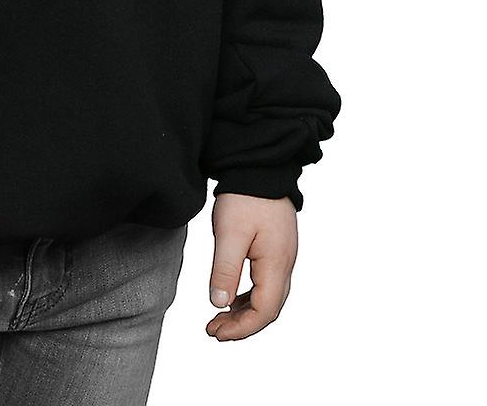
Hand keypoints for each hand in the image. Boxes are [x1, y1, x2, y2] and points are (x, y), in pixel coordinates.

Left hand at [205, 192, 297, 340]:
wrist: (259, 167)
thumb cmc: (245, 197)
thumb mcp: (229, 233)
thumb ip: (225, 269)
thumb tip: (219, 304)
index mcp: (276, 264)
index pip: (264, 311)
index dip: (241, 329)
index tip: (216, 333)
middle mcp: (285, 265)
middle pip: (268, 309)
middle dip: (242, 325)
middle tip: (214, 330)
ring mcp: (282, 257)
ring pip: (268, 297)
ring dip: (244, 312)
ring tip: (218, 318)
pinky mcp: (276, 249)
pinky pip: (266, 283)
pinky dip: (248, 296)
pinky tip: (231, 297)